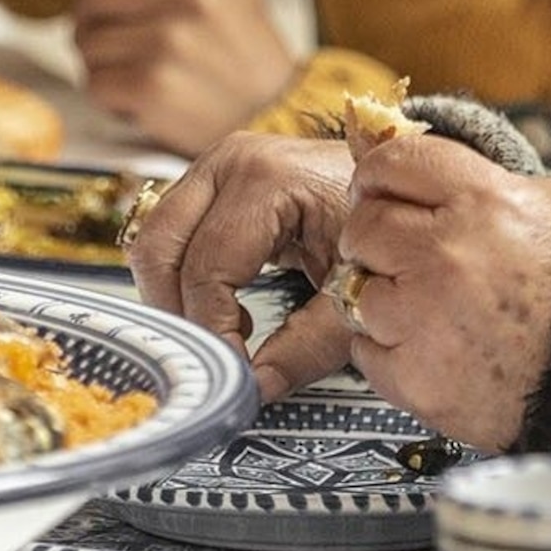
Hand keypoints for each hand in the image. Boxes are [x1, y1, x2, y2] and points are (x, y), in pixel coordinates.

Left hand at [43, 0, 297, 151]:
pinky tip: (139, 103)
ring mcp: (171, 40)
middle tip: (113, 49)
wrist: (284, 122)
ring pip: (87, 42)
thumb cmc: (245, 62)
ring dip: (99, 65)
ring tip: (136, 78)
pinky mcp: (154, 86)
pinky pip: (94, 83)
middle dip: (89, 25)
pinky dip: (108, 98)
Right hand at [126, 130, 360, 402]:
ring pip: (155, 240)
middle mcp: (229, 163)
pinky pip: (171, 235)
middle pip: (159, 247)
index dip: (212, 331)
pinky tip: (227, 306)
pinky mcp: (212, 183)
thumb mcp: (355, 290)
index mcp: (265, 179)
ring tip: (229, 331)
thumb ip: (308, 345)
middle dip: (177, 312)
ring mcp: (216, 167)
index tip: (234, 375)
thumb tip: (256, 387)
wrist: (395, 183)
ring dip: (175, 296)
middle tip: (213, 358)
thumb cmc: (380, 224)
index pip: (206, 269)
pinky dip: (182, 278)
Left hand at [330, 130, 550, 448]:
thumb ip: (486, 185)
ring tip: (424, 310)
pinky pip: (367, 352)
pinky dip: (387, 352)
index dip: (376, 174)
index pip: (392, 161)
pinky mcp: (418, 377)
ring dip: (383, 299)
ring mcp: (426, 318)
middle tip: (395, 255)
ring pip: (357, 291)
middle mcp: (445, 253)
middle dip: (375, 239)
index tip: (374, 189)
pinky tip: (425, 348)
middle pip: (363, 225)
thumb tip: (431, 176)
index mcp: (481, 200)